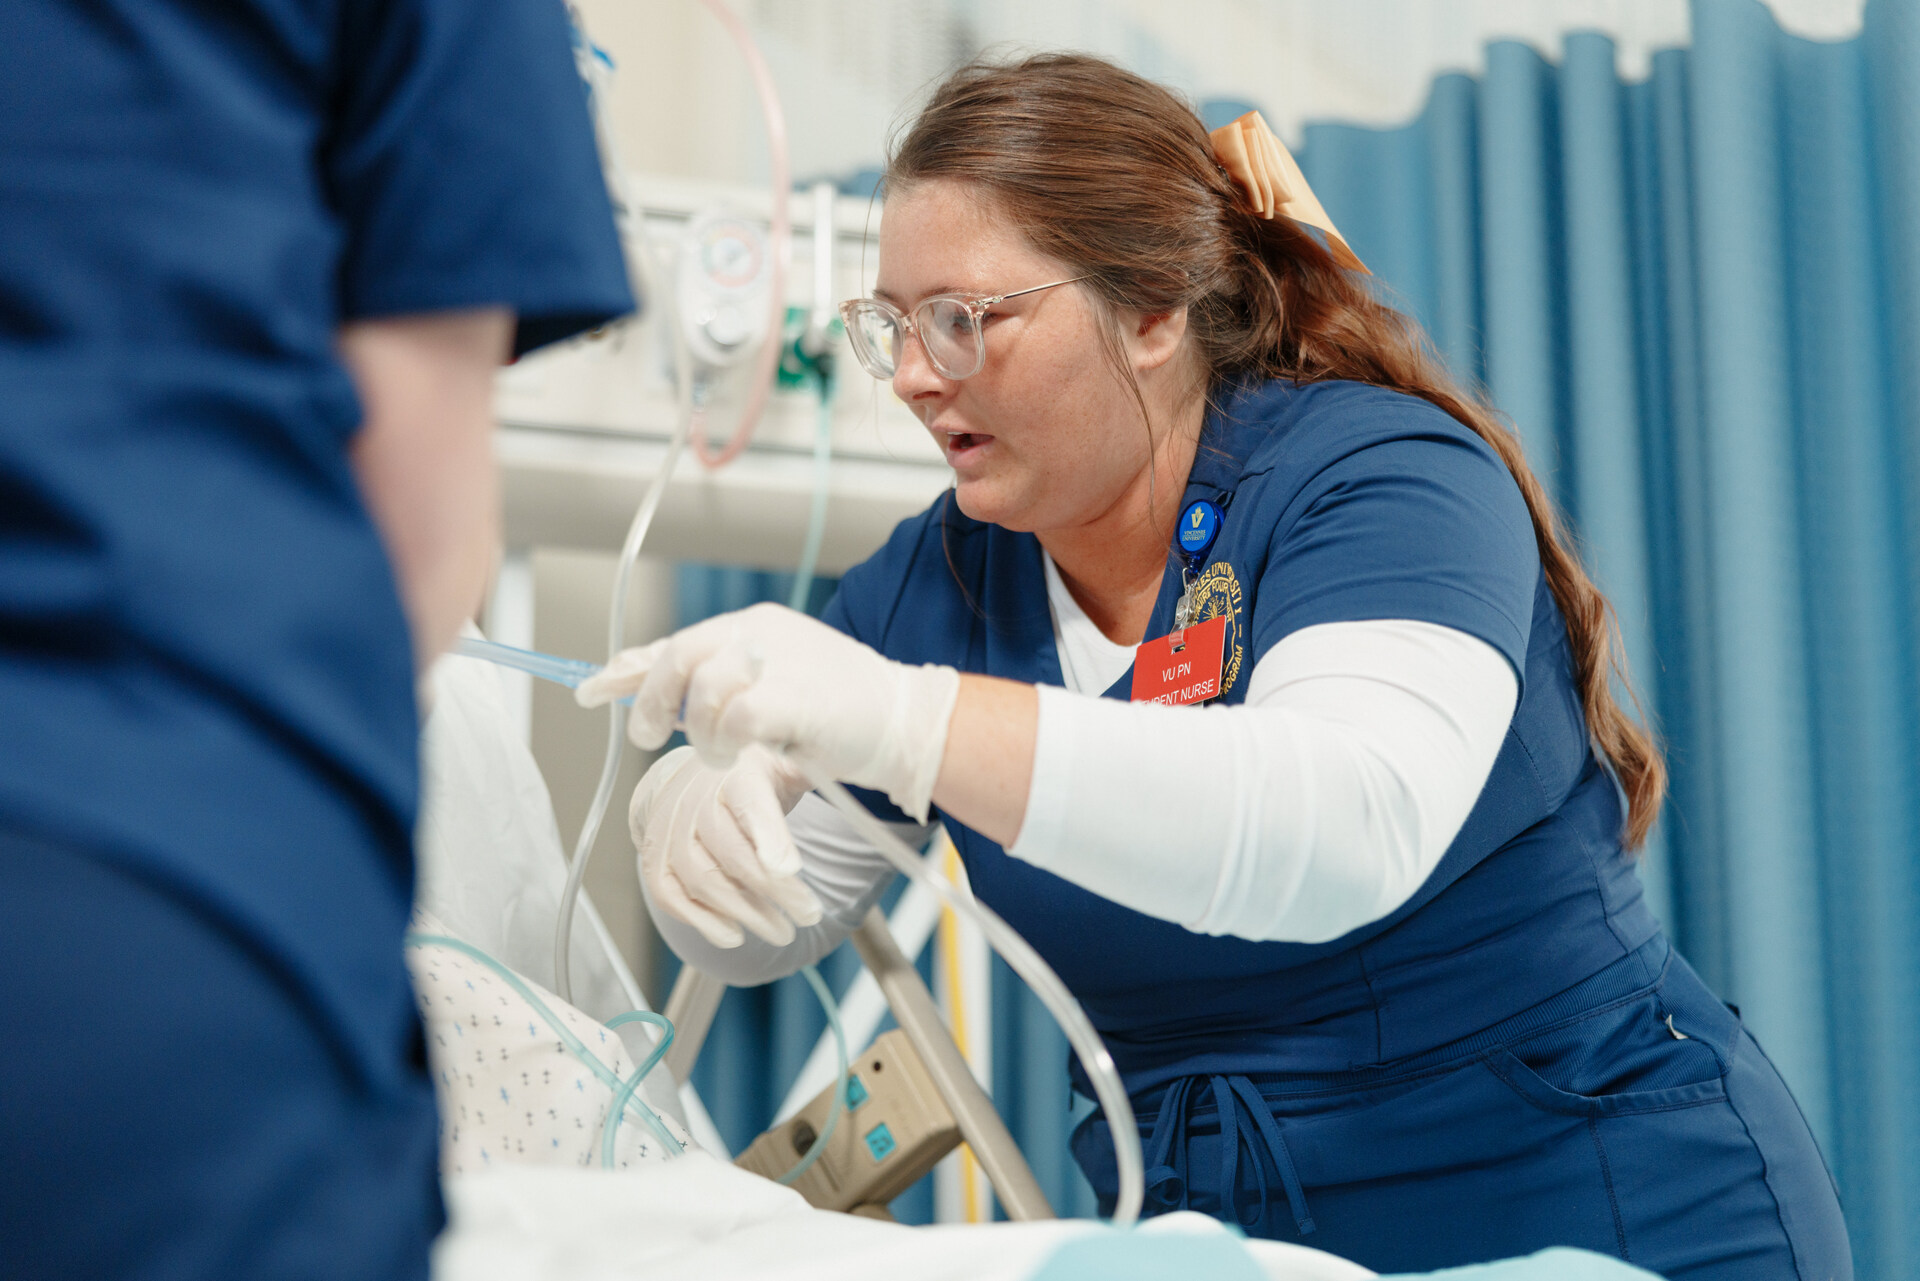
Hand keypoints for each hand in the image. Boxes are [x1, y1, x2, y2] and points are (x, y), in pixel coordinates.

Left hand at [577, 603, 959, 821]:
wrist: (906, 721)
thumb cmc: (842, 713)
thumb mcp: (771, 691)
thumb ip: (718, 690)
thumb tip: (657, 703)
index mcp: (754, 626)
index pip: (676, 641)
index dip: (627, 667)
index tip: (589, 689)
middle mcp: (761, 633)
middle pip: (679, 656)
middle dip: (649, 701)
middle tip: (648, 739)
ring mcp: (778, 661)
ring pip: (701, 688)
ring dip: (699, 732)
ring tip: (717, 754)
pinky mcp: (794, 697)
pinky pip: (734, 717)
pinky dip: (725, 740)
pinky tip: (737, 752)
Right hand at [630, 744, 823, 948]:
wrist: (693, 777)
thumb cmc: (748, 777)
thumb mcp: (784, 763)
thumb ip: (809, 771)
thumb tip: (843, 764)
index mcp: (734, 772)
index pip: (750, 803)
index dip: (769, 836)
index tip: (791, 869)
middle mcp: (694, 799)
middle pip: (731, 851)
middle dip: (773, 890)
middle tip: (809, 915)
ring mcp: (668, 829)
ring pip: (701, 878)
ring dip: (744, 912)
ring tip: (782, 932)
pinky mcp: (654, 858)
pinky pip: (668, 895)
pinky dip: (700, 920)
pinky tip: (732, 936)